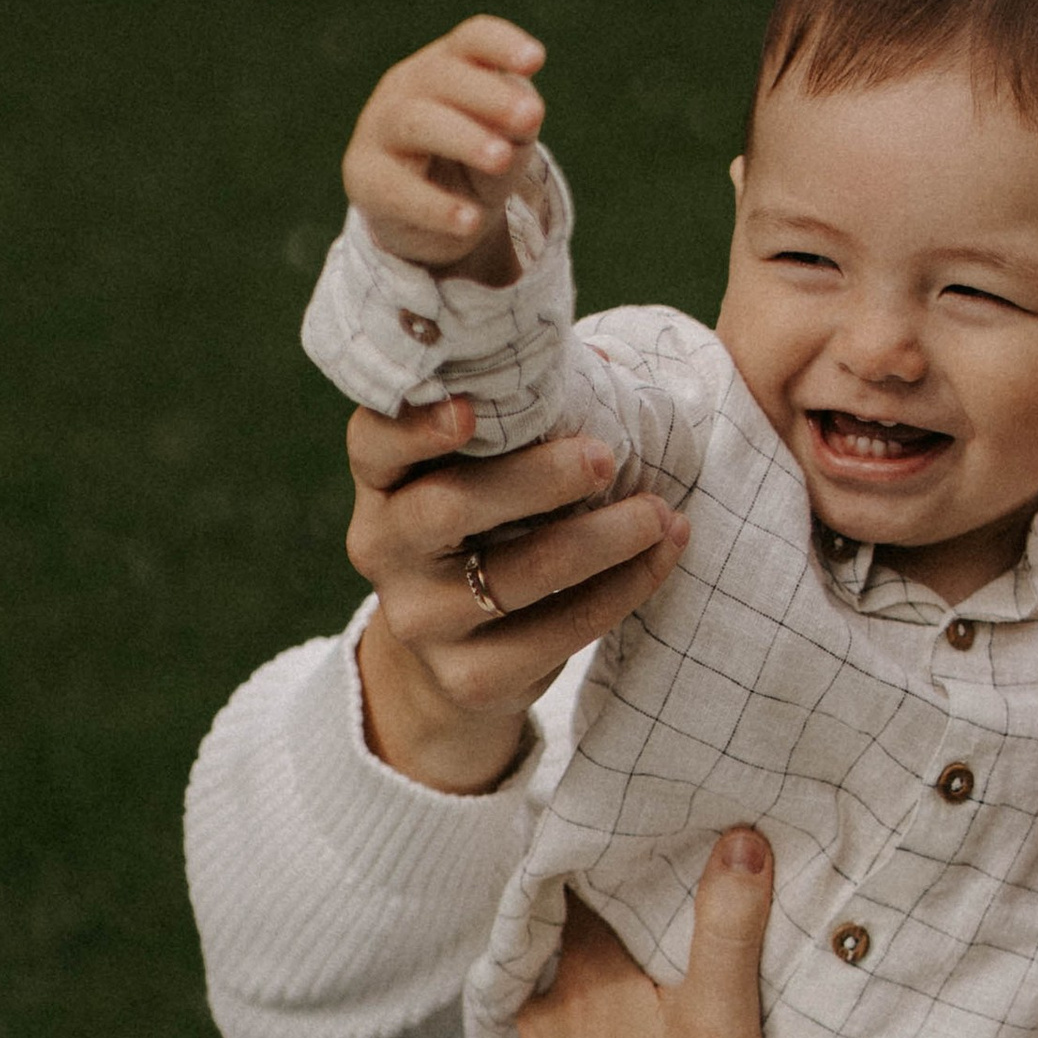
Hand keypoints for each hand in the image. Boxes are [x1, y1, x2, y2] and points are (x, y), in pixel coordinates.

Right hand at [343, 13, 548, 281]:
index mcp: (448, 65)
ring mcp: (379, 127)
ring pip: (416, 122)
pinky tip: (470, 220)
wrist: (428, 220)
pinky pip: (398, 189)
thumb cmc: (472, 164)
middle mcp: (407, 85)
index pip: (472, 40)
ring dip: (464, 138)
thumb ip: (516, 127)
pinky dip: (437, 206)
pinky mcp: (364, 177)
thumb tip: (525, 114)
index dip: (502, 44)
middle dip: (489, 96)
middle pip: (443, 76)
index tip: (536, 61)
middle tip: (531, 118)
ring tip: (502, 159)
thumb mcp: (505, 143)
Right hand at [346, 396, 688, 791]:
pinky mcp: (469, 678)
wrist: (452, 658)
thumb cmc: (483, 528)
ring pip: (518, 576)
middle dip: (537, 479)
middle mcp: (383, 549)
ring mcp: (421, 620)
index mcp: (380, 482)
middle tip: (605, 458)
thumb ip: (507, 424)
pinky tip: (662, 556)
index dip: (417, 426)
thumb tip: (598, 359)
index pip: (375, 443)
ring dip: (602, 540)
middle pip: (451, 507)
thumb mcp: (470, 473)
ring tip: (659, 514)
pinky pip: (558, 632)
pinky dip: (621, 589)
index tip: (470, 409)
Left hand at [509, 837, 808, 1037]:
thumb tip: (741, 837)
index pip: (575, 894)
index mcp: (580, 982)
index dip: (604, 869)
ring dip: (594, 1009)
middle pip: (568, 957)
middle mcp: (541, 1024)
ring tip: (644, 1010)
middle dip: (606, 942)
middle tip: (650, 929)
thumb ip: (730, 921)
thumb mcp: (726, 1017)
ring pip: (561, 1018)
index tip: (628, 850)